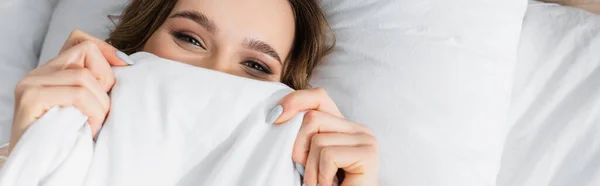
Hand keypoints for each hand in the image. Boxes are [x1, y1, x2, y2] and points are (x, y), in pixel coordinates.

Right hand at [10, 30, 130, 152]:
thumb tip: (126, 62)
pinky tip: (89, 128)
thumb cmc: (73, 139)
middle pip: (87, 52)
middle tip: (104, 109)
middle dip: (107, 80)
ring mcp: (31, 84)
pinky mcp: (31, 99)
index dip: (107, 50)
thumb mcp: (90, 106)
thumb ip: (98, 84)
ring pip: (85, 77)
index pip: (80, 40)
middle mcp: (38, 73)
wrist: (44, 170)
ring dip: (101, 104)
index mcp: (52, 72)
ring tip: (95, 125)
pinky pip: (77, 94)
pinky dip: (92, 112)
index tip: (126, 68)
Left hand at [270, 88, 378, 185]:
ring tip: (321, 184)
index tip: (273, 118)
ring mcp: (366, 140)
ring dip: (311, 170)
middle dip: (299, 148)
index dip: (294, 101)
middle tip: (309, 174)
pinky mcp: (368, 154)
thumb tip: (276, 113)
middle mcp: (358, 128)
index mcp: (343, 126)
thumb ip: (301, 134)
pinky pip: (328, 155)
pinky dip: (321, 177)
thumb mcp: (306, 158)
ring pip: (317, 138)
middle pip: (312, 118)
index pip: (317, 97)